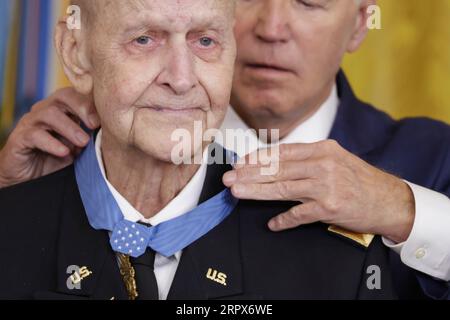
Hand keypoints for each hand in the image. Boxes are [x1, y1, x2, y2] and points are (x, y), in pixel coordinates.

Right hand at [0, 87, 98, 187]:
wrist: (29, 179)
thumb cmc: (57, 159)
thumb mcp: (78, 147)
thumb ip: (90, 136)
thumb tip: (111, 132)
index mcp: (61, 109)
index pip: (76, 94)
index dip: (91, 102)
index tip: (106, 117)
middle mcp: (45, 111)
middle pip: (62, 96)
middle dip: (82, 108)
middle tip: (95, 124)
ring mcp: (30, 122)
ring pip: (49, 114)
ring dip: (69, 128)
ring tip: (83, 142)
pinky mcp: (19, 138)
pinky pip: (35, 135)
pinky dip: (52, 143)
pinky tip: (64, 152)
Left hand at [223, 140, 414, 242]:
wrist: (389, 199)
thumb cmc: (358, 179)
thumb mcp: (335, 159)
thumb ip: (307, 159)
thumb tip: (274, 163)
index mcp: (323, 149)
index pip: (282, 152)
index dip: (258, 158)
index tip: (239, 163)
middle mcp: (323, 164)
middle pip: (278, 169)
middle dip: (250, 174)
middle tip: (229, 178)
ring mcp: (326, 186)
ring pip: (283, 188)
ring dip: (257, 191)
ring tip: (237, 193)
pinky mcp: (330, 208)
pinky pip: (300, 214)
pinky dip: (284, 219)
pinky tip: (272, 223)